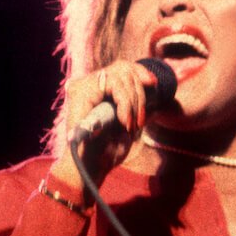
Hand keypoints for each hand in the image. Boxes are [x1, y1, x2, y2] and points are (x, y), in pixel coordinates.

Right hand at [50, 60, 162, 189]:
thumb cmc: (107, 152)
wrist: (89, 169)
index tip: (153, 83)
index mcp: (97, 91)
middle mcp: (87, 84)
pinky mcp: (81, 92)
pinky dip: (124, 103)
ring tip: (130, 125)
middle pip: (121, 67)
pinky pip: (114, 85)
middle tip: (139, 119)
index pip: (120, 67)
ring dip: (132, 102)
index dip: (139, 71)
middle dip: (138, 91)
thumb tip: (153, 85)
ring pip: (119, 76)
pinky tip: (124, 122)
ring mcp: (82, 86)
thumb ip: (136, 106)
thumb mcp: (128, 124)